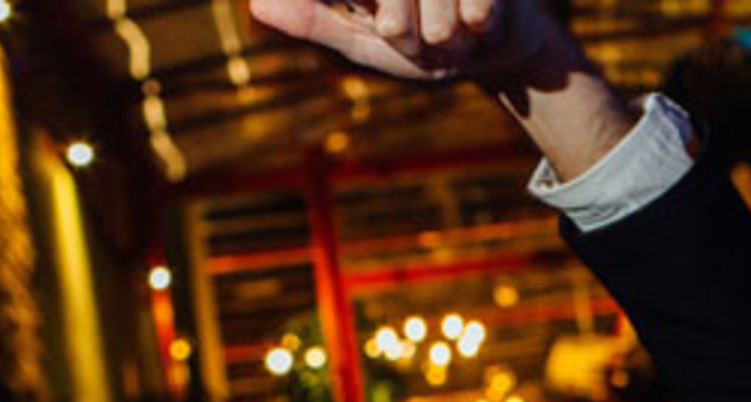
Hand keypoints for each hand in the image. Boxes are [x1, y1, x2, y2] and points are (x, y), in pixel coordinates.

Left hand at [250, 0, 559, 84]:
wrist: (494, 49)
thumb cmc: (424, 44)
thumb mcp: (365, 41)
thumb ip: (314, 21)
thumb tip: (256, 4)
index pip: (376, 10)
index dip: (387, 24)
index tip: (383, 29)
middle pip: (394, 23)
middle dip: (410, 43)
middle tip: (424, 38)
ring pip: (436, 26)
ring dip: (448, 41)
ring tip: (455, 30)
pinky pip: (476, 16)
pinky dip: (480, 32)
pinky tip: (482, 22)